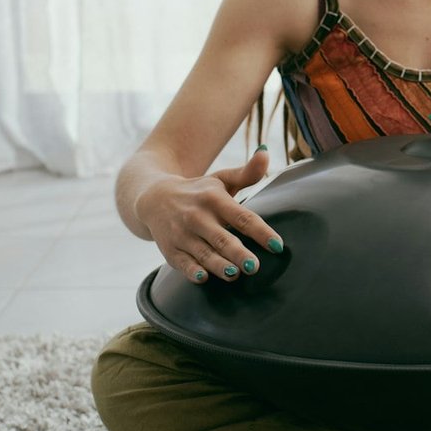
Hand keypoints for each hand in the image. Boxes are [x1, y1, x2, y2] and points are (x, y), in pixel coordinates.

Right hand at [132, 147, 281, 283]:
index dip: (261, 232)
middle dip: (238, 253)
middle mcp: (197, 216)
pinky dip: (192, 270)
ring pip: (203, 253)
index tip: (277, 245)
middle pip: (222, 238)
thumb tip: (266, 151)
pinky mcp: (169, 249)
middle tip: (255, 267)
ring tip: (234, 274)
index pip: (242, 217)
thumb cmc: (198, 192)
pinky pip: (182, 263)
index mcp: (214, 199)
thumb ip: (247, 172)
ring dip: (218, 264)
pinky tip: (203, 278)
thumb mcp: (221, 180)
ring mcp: (182, 234)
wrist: (153, 197)